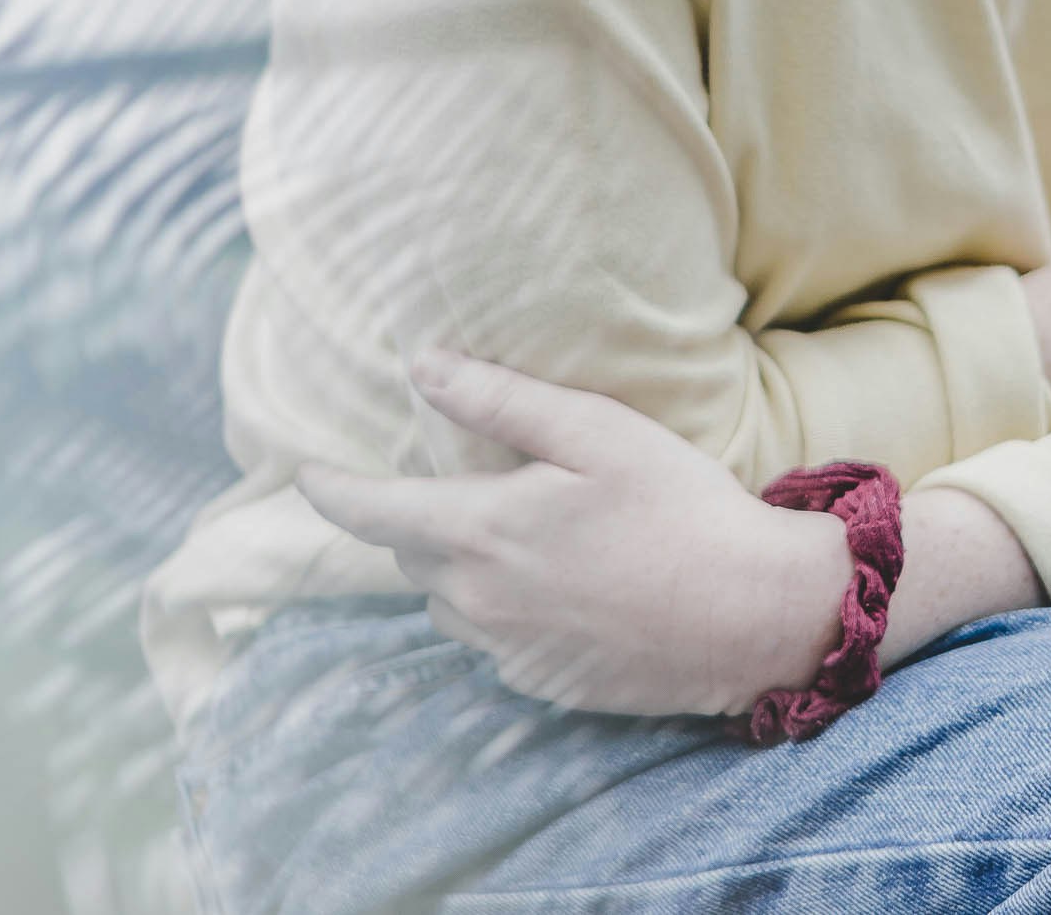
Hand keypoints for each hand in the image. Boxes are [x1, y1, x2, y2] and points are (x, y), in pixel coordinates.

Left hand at [294, 351, 851, 719]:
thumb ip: (500, 401)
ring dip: (454, 565)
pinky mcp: (541, 684)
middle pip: (410, 556)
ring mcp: (509, 651)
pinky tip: (558, 580)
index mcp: (483, 531)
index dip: (331, 491)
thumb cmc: (678, 507)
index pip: (373, 513)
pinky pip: (491, 639)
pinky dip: (500, 605)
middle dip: (409, 519)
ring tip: (506, 528)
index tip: (303, 473)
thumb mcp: (596, 431)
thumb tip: (422, 367)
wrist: (747, 614)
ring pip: (447, 602)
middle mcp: (479, 600)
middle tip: (439, 482)